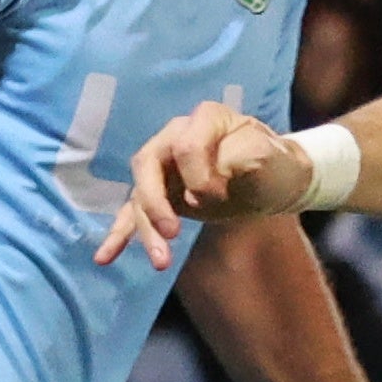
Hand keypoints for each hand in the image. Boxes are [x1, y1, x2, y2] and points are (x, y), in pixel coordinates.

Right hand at [96, 100, 310, 268]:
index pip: (185, 146)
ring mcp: (164, 168)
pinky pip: (133, 213)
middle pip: (147, 166)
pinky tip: (105, 257)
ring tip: (161, 262)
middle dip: (155, 203)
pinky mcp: (162, 196)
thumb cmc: (273, 164)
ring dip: (146, 229)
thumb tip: (218, 170)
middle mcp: (175, 138)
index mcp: (204, 119)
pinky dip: (120, 235)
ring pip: (140, 196)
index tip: (224, 195)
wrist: (276, 181)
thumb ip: (246, 156)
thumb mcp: (270, 156)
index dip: (200, 176)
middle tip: (172, 233)